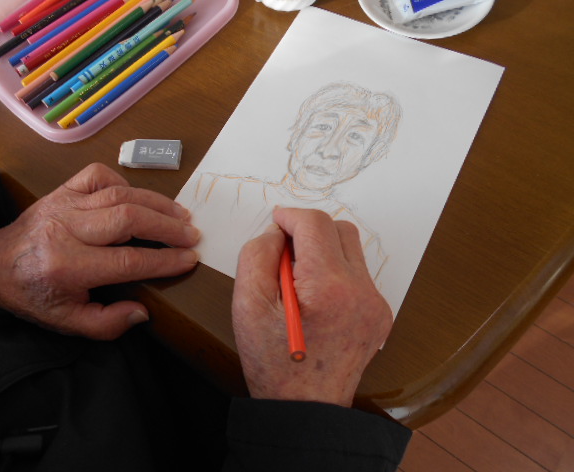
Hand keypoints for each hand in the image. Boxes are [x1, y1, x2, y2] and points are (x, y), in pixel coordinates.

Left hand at [0, 163, 199, 339]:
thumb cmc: (34, 295)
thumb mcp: (67, 322)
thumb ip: (106, 324)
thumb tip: (143, 312)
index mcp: (67, 266)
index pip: (128, 260)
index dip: (165, 260)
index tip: (190, 259)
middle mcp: (66, 230)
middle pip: (128, 219)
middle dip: (167, 226)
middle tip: (192, 234)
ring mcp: (64, 204)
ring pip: (119, 194)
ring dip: (156, 203)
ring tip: (182, 214)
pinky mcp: (62, 190)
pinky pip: (98, 176)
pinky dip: (124, 182)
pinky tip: (139, 198)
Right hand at [232, 208, 392, 406]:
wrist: (305, 410)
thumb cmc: (273, 362)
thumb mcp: (247, 304)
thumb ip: (258, 255)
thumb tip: (278, 233)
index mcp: (329, 286)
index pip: (315, 224)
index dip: (291, 216)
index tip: (276, 223)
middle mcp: (362, 290)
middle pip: (340, 230)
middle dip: (310, 231)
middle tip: (284, 253)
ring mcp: (375, 304)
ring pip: (352, 250)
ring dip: (324, 251)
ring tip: (298, 281)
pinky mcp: (379, 315)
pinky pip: (359, 275)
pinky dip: (336, 273)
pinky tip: (315, 300)